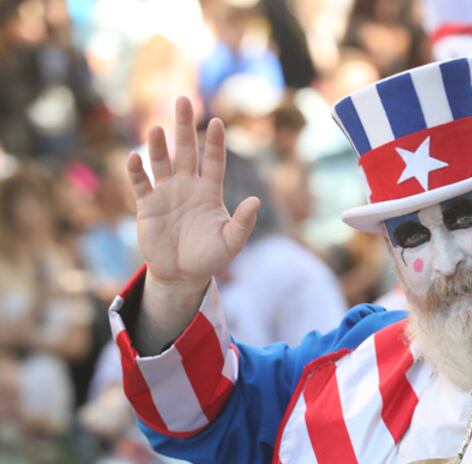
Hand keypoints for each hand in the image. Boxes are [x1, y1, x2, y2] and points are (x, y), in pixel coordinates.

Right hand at [127, 95, 259, 290]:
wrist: (182, 275)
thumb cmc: (208, 257)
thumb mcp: (230, 242)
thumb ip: (243, 223)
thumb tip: (256, 201)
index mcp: (209, 191)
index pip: (214, 161)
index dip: (215, 143)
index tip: (217, 122)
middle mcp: (187, 185)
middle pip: (187, 150)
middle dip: (184, 126)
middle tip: (183, 99)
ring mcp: (166, 192)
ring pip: (162, 161)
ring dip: (159, 146)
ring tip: (157, 129)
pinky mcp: (147, 204)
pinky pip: (141, 183)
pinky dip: (136, 170)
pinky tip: (134, 157)